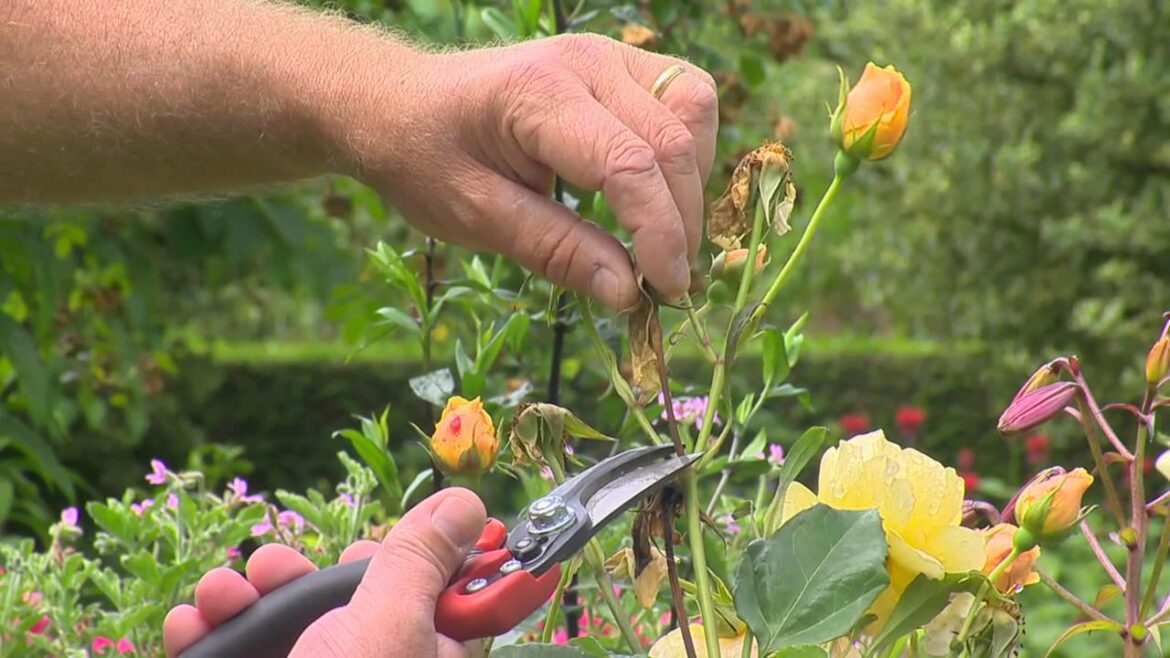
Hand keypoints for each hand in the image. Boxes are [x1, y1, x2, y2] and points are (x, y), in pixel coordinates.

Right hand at [163, 488, 486, 657]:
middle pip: (335, 605)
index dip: (387, 565)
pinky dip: (205, 631)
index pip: (419, 596)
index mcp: (417, 655)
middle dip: (293, 575)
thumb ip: (420, 562)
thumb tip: (467, 500)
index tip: (361, 551)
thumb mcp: (390, 627)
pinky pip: (232, 651)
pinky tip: (191, 622)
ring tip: (218, 593)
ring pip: (276, 623)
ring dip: (237, 595)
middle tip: (269, 566)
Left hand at [336, 34, 718, 310]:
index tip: (662, 293)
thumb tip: (628, 293)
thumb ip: (555, 251)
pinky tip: (661, 193)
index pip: (629, 164)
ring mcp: (607, 54)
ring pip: (693, 110)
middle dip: (683, 221)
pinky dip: (687, 150)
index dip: (659, 234)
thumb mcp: (478, 218)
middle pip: (672, 142)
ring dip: (693, 182)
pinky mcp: (619, 63)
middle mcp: (585, 61)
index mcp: (538, 96)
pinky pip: (684, 97)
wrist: (401, 104)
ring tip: (667, 240)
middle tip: (668, 286)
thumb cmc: (428, 159)